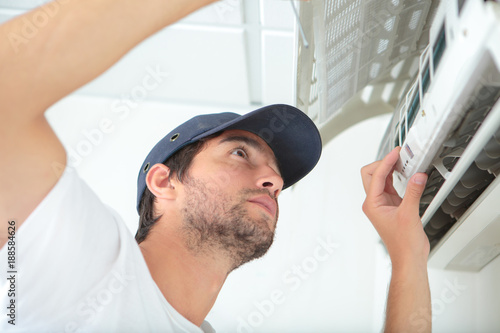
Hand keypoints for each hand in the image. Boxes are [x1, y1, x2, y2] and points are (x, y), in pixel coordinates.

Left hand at [361, 147, 429, 267]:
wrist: (409, 257)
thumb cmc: (403, 243)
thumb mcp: (410, 214)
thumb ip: (413, 192)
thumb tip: (417, 176)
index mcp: (372, 204)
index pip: (376, 176)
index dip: (386, 162)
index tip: (396, 153)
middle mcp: (374, 203)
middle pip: (372, 174)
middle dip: (383, 163)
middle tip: (398, 155)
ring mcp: (382, 203)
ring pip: (381, 179)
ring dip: (390, 169)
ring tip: (403, 161)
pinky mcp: (392, 205)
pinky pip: (391, 186)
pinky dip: (397, 177)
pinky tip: (406, 173)